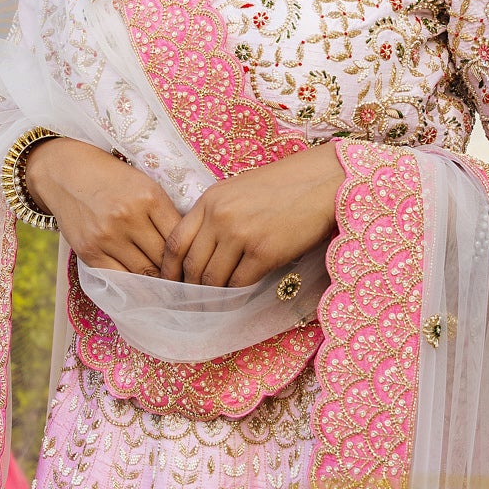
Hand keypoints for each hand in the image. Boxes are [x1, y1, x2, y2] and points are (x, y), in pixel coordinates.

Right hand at [22, 137, 181, 274]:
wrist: (65, 172)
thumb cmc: (112, 179)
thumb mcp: (144, 185)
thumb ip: (165, 213)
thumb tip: (189, 248)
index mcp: (149, 197)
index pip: (180, 239)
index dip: (190, 257)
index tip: (193, 266)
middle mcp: (128, 217)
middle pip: (163, 260)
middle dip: (175, 274)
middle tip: (184, 283)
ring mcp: (107, 236)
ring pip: (143, 273)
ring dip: (155, 282)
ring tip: (165, 287)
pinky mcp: (89, 251)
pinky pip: (119, 278)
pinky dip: (133, 286)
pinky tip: (141, 287)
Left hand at [160, 142, 342, 288]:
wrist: (320, 183)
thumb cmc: (281, 187)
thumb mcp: (236, 192)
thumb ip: (214, 216)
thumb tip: (199, 252)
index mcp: (209, 200)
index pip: (175, 242)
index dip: (169, 269)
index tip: (170, 284)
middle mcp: (220, 217)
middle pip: (191, 265)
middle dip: (188, 288)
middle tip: (190, 302)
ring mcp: (241, 235)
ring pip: (213, 278)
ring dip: (211, 297)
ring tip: (212, 306)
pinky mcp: (264, 252)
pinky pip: (240, 283)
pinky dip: (235, 296)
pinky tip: (235, 300)